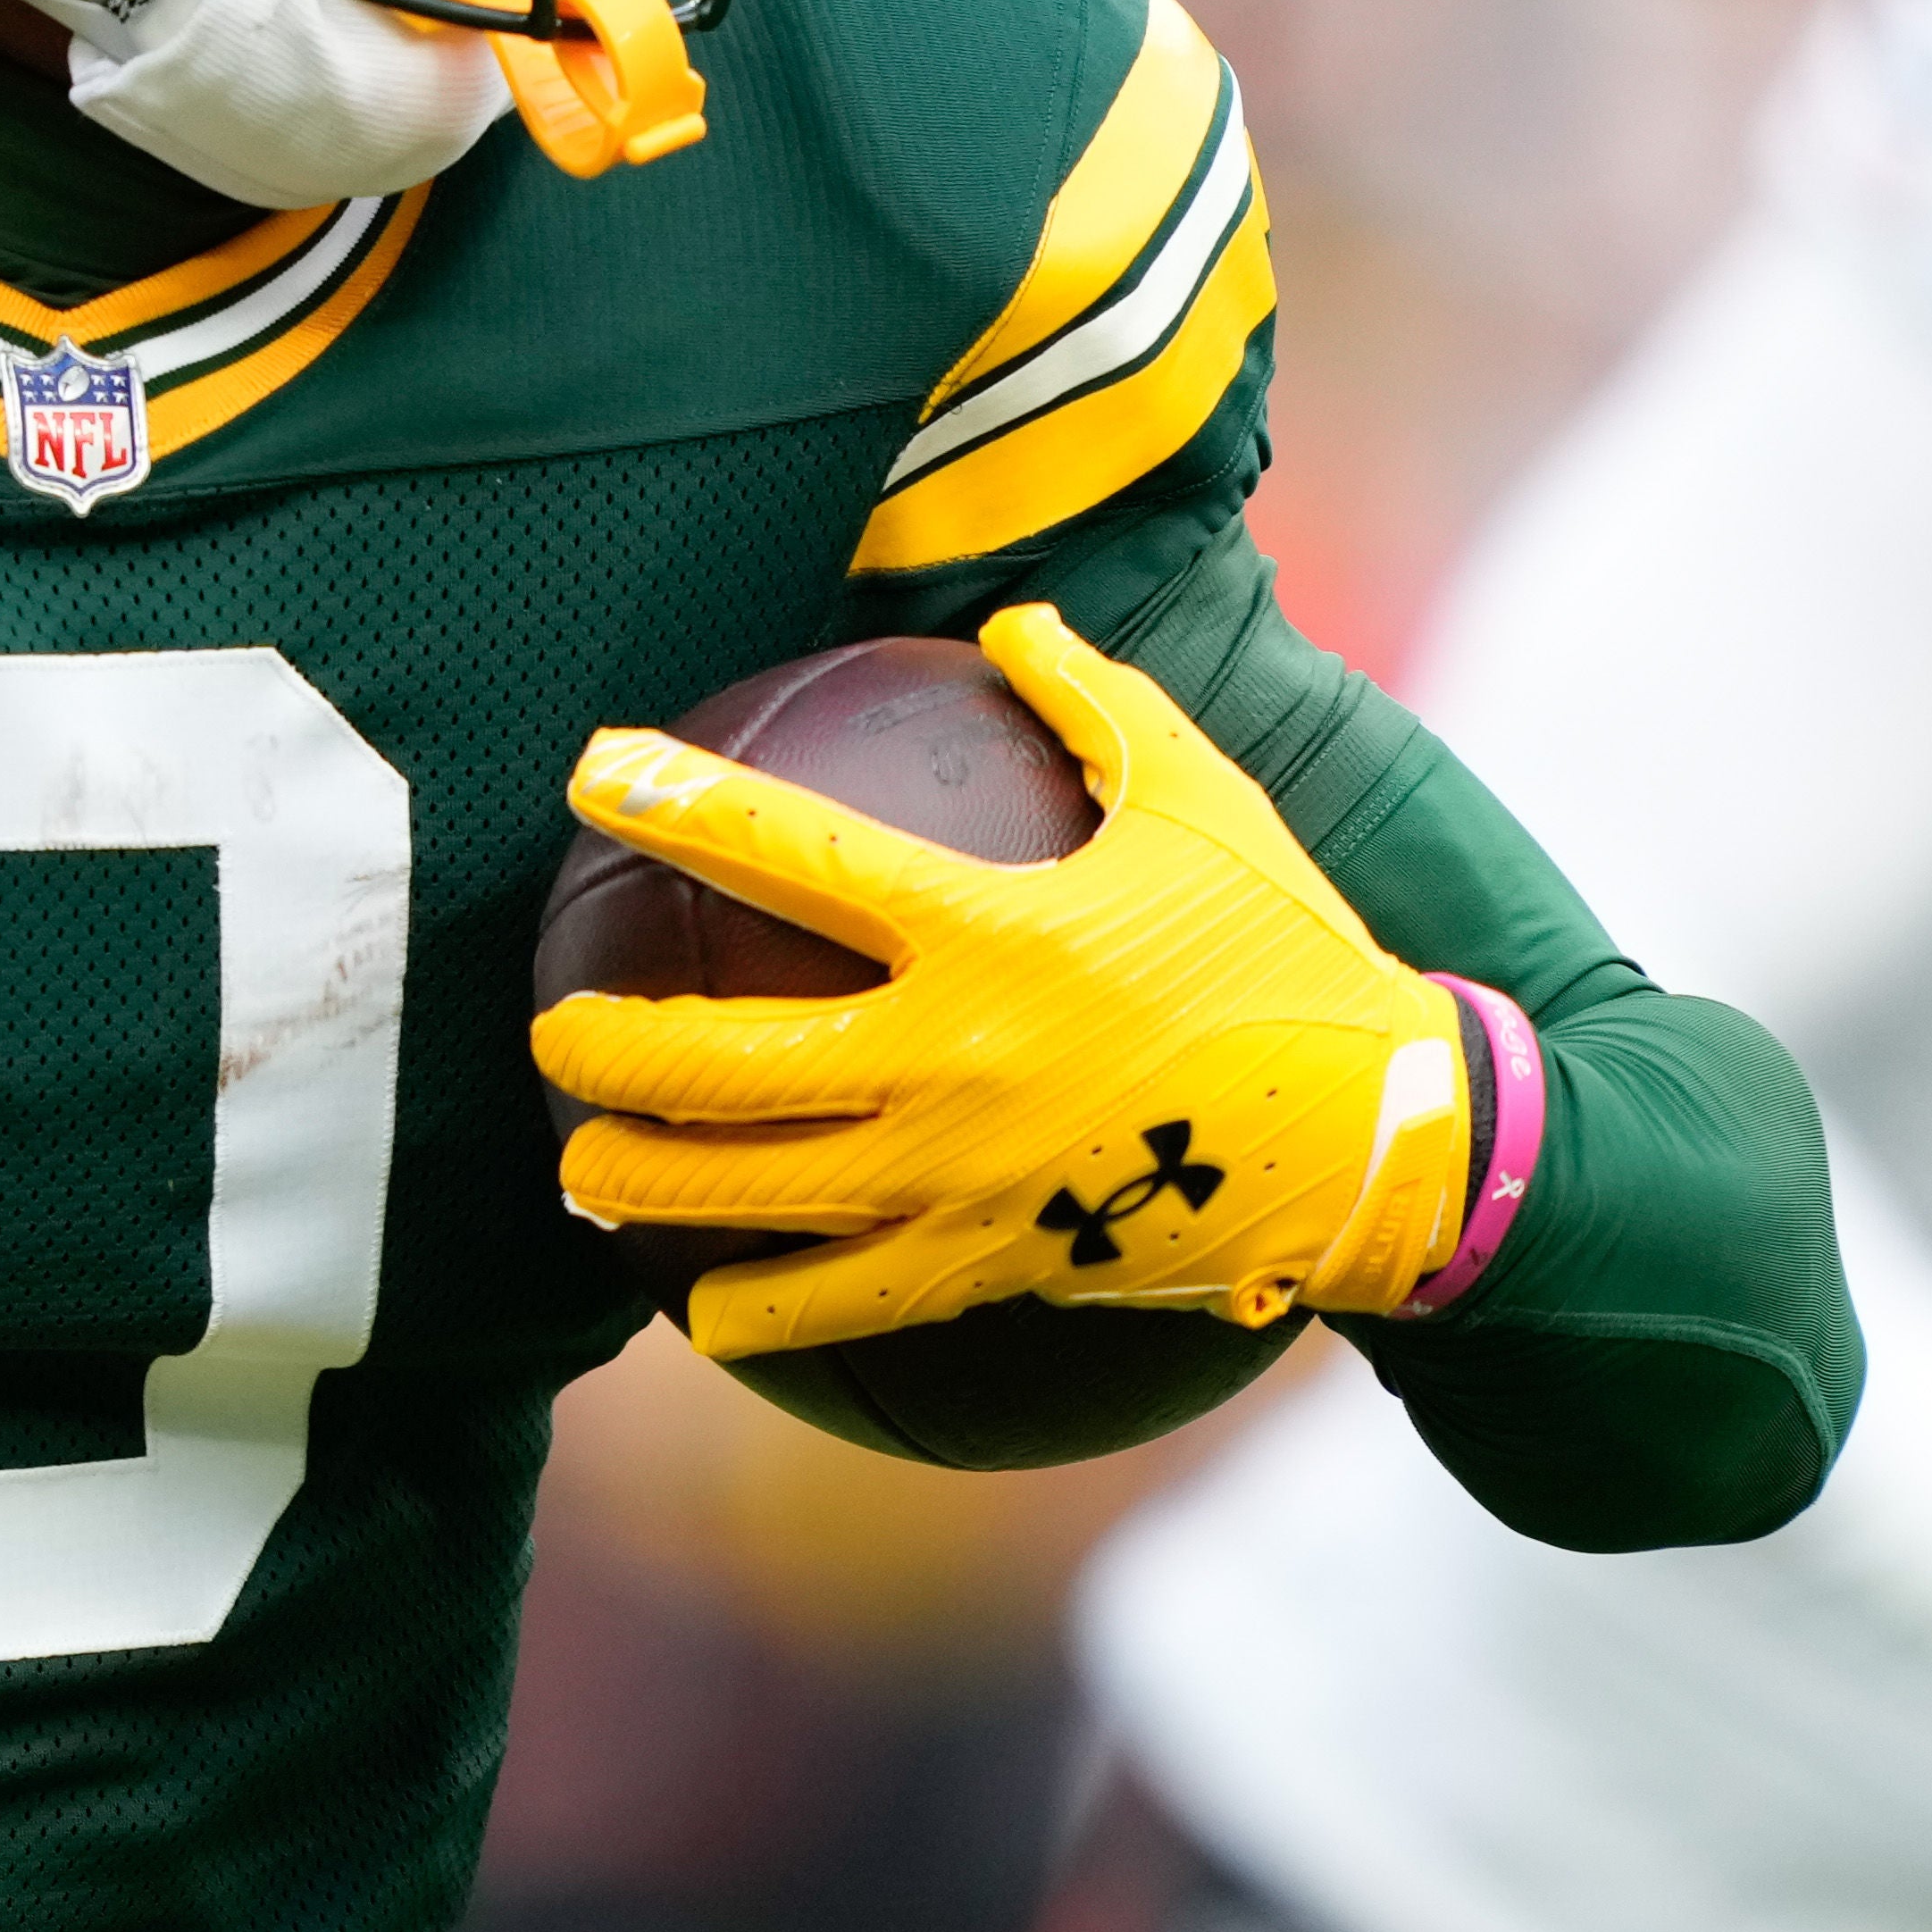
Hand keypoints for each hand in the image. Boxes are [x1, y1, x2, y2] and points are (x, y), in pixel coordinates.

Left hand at [532, 604, 1522, 1357]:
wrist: (1378, 1137)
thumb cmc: (1287, 953)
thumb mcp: (1206, 799)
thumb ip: (1098, 702)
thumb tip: (1017, 622)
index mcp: (988, 930)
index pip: (791, 854)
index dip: (678, 803)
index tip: (595, 773)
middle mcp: (948, 1058)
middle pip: (722, 1056)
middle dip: (606, 1047)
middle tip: (552, 1031)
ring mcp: (959, 1177)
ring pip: (750, 1190)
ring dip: (640, 1180)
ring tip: (581, 1169)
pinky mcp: (990, 1266)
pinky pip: (839, 1301)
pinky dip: (753, 1307)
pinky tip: (694, 1309)